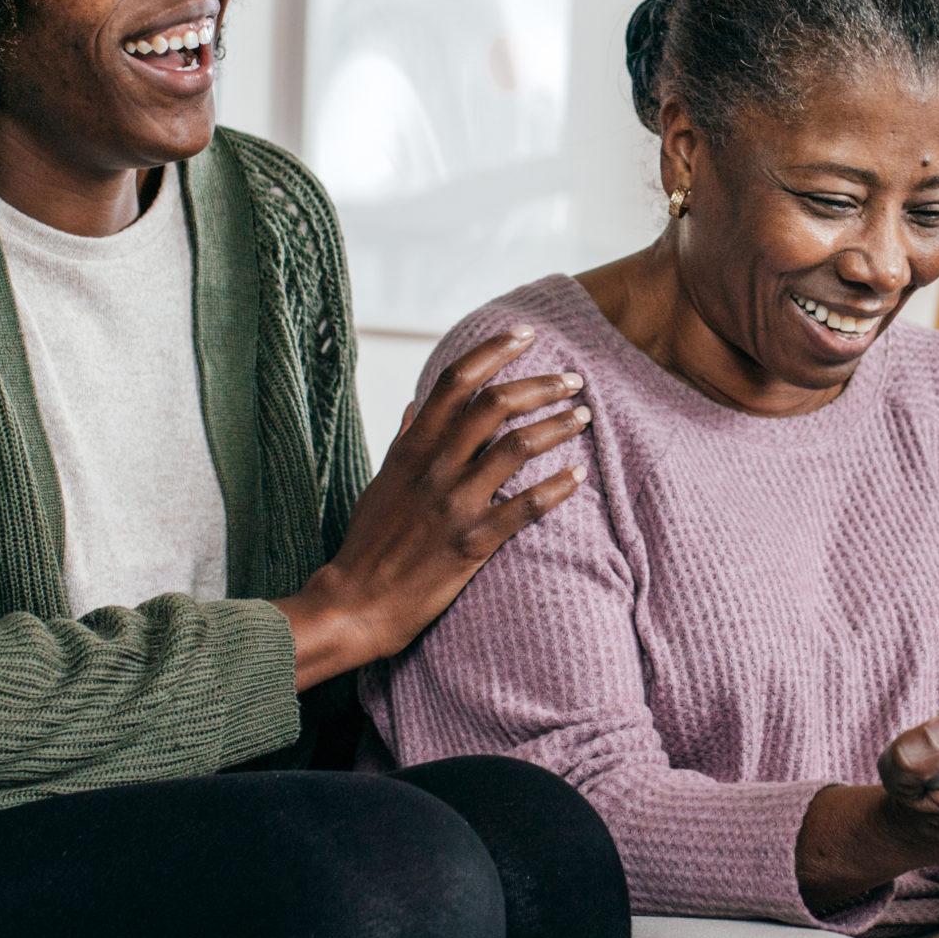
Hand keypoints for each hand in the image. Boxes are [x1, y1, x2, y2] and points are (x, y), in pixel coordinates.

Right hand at [282, 327, 589, 686]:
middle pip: (495, 404)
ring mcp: (454, 504)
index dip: (494, 349)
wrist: (355, 603)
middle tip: (573, 379)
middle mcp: (435, 467)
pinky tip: (579, 476)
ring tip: (583, 417)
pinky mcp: (471, 543)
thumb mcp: (381, 482)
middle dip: (541, 385)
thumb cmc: (367, 543)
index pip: (456, 381)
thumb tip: (414, 404)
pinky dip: (558, 487)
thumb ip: (403, 440)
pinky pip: (525, 507)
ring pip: (517, 447)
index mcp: (412, 447)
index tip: (526, 333)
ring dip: (558, 426)